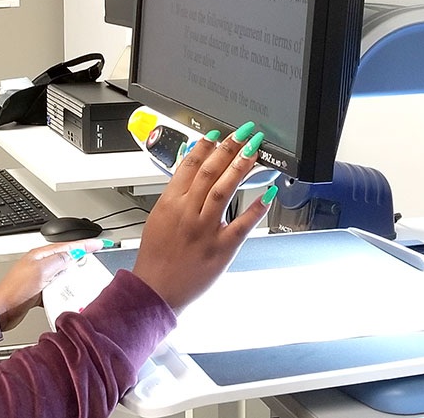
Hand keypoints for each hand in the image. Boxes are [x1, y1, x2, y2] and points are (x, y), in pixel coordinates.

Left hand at [0, 239, 103, 330]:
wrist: (2, 311)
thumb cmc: (15, 290)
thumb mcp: (41, 271)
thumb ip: (59, 260)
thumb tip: (73, 254)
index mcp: (40, 255)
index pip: (67, 246)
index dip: (84, 245)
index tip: (98, 244)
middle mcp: (40, 265)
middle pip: (66, 259)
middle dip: (81, 259)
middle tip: (96, 259)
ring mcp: (40, 278)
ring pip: (63, 274)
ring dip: (74, 278)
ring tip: (86, 278)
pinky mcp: (39, 292)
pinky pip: (57, 289)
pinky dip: (65, 291)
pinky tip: (69, 295)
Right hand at [132, 126, 272, 313]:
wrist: (156, 290)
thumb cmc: (156, 257)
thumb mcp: (158, 217)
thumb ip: (175, 195)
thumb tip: (189, 173)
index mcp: (170, 203)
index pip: (189, 165)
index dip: (205, 146)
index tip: (218, 134)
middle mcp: (188, 213)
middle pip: (210, 172)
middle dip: (229, 148)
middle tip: (244, 134)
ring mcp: (205, 230)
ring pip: (225, 190)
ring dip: (241, 167)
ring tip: (254, 151)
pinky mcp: (221, 248)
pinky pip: (242, 224)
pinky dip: (256, 207)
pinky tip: (268, 192)